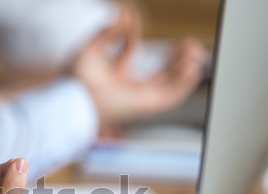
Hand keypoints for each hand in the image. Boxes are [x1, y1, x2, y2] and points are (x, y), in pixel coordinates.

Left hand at [71, 7, 206, 125]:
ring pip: (167, 86)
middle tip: (187, 43)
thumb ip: (109, 32)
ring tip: (194, 52)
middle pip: (157, 75)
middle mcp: (124, 89)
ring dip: (183, 70)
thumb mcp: (92, 49)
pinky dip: (183, 85)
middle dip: (174, 60)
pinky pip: (169, 98)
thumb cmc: (74, 81)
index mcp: (109, 76)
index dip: (130, 35)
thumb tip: (123, 13)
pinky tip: (192, 69)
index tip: (131, 19)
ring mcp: (135, 99)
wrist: (73, 97)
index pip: (127, 53)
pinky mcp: (143, 107)